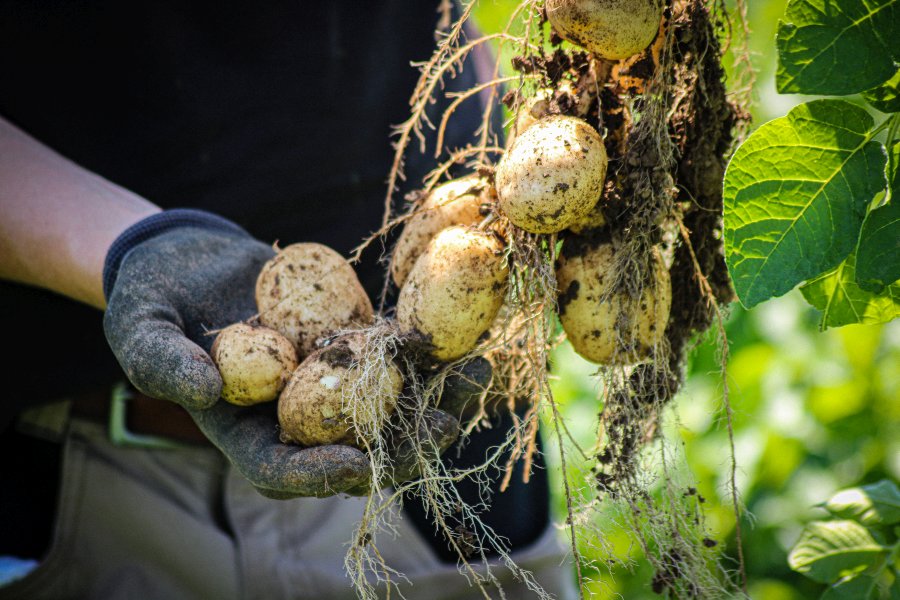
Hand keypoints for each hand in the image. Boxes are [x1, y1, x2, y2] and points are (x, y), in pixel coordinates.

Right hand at [102, 218, 457, 497]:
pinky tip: (464, 336)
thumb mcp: (139, 329)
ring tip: (475, 381)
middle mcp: (291, 414)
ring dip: (432, 399)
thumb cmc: (151, 299)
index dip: (317, 474)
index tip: (353, 462)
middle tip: (442, 433)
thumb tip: (206, 394)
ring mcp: (323, 379)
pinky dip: (425, 350)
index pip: (282, 469)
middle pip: (349, 446)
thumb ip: (162, 365)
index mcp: (241, 429)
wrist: (185, 258)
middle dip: (400, 446)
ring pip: (383, 403)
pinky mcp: (346, 341)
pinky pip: (390, 353)